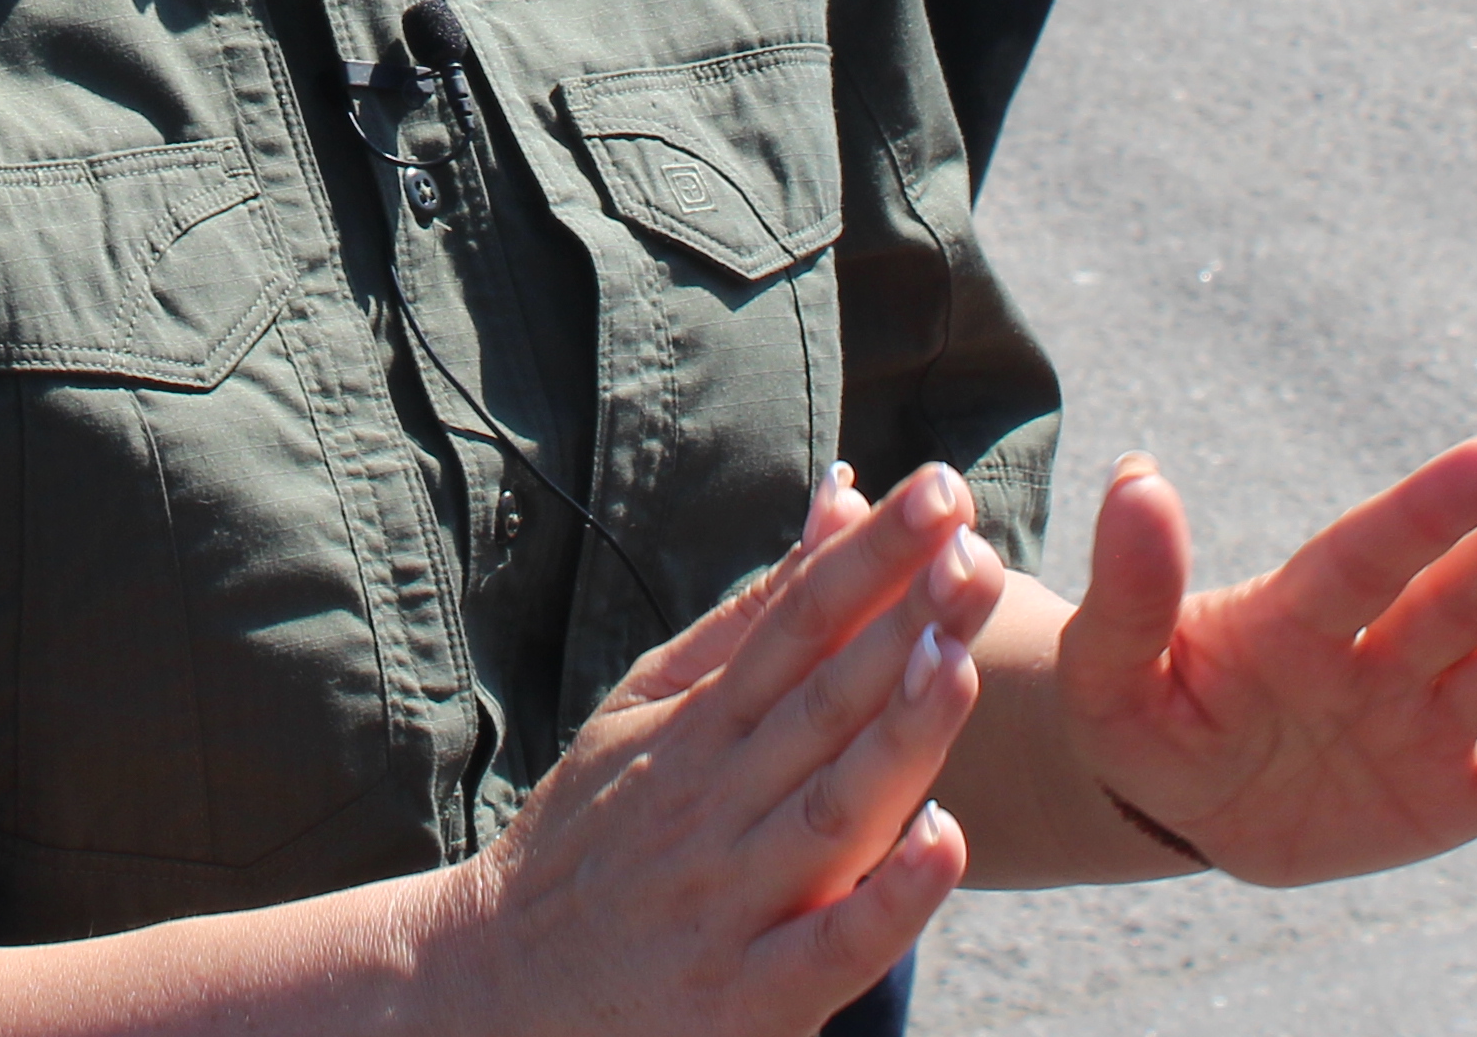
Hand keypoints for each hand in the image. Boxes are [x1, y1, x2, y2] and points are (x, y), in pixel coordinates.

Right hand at [412, 464, 1000, 1036]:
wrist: (500, 985)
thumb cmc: (598, 833)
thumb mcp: (648, 707)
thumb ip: (752, 614)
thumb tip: (838, 497)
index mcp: (698, 726)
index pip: (793, 623)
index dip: (869, 557)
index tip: (940, 489)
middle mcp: (716, 800)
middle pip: (820, 702)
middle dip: (902, 624)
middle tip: (976, 552)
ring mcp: (733, 898)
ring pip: (832, 811)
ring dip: (896, 737)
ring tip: (958, 662)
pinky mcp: (750, 996)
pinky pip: (830, 945)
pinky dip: (887, 898)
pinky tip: (946, 841)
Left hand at [1053, 435, 1476, 889]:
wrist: (1176, 801)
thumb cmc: (1144, 716)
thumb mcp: (1110, 665)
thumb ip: (1133, 583)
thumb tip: (1137, 474)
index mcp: (1295, 616)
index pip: (1373, 554)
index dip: (1434, 507)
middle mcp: (1377, 654)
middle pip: (1466, 589)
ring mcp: (1424, 721)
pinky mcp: (1459, 793)